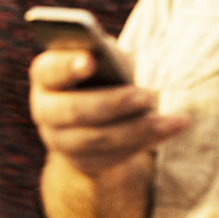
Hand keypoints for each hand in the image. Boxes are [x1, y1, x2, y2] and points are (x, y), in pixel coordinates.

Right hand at [28, 48, 185, 177]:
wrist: (102, 112)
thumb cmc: (107, 73)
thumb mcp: (106, 57)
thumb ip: (105, 56)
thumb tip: (110, 63)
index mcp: (47, 75)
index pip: (50, 70)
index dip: (68, 66)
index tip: (91, 60)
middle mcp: (44, 109)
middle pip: (72, 111)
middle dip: (112, 104)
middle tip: (147, 97)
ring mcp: (58, 139)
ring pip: (96, 140)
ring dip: (137, 129)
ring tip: (174, 120)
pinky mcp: (81, 161)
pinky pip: (112, 157)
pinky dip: (144, 143)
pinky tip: (172, 128)